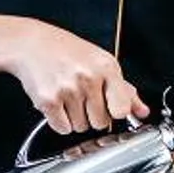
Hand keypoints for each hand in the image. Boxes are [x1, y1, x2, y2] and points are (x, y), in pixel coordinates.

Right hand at [0, 14, 147, 134]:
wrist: (31, 44)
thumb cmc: (68, 52)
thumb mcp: (101, 63)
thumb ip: (124, 90)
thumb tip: (142, 111)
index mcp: (106, 67)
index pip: (121, 109)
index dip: (115, 112)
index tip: (109, 106)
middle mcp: (88, 78)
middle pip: (101, 123)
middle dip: (93, 115)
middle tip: (83, 97)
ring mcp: (67, 89)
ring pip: (81, 127)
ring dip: (75, 118)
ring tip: (69, 97)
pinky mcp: (48, 100)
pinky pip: (63, 128)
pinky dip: (60, 121)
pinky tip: (57, 103)